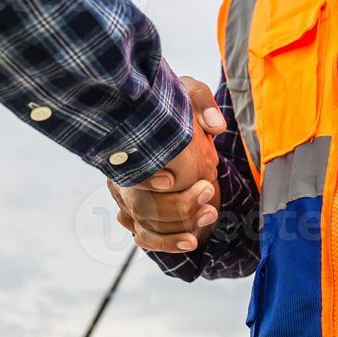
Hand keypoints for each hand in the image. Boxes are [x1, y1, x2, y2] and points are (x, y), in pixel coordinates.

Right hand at [108, 74, 226, 252]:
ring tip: (211, 213)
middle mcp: (121, 176)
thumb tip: (216, 126)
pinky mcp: (137, 214)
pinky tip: (193, 240)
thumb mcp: (186, 93)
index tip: (173, 180)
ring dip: (179, 227)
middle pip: (141, 206)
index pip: (130, 172)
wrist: (162, 121)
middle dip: (179, 206)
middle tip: (209, 192)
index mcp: (126, 146)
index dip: (149, 180)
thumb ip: (200, 102)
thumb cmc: (172, 105)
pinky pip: (147, 237)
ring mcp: (127, 198)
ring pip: (145, 226)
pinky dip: (169, 243)